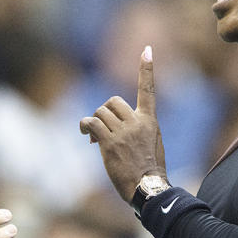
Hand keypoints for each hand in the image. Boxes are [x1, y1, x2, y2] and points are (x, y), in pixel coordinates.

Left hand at [80, 46, 166, 201]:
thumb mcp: (152, 142)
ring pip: (100, 112)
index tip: (147, 50)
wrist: (148, 187)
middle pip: (113, 101)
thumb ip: (137, 128)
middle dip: (104, 112)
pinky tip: (87, 136)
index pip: (148, 89)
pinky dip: (85, 126)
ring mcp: (124, 131)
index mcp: (150, 120)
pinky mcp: (110, 142)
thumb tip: (112, 126)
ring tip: (94, 137)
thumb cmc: (149, 169)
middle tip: (102, 129)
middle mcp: (137, 122)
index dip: (147, 69)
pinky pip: (92, 123)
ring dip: (94, 122)